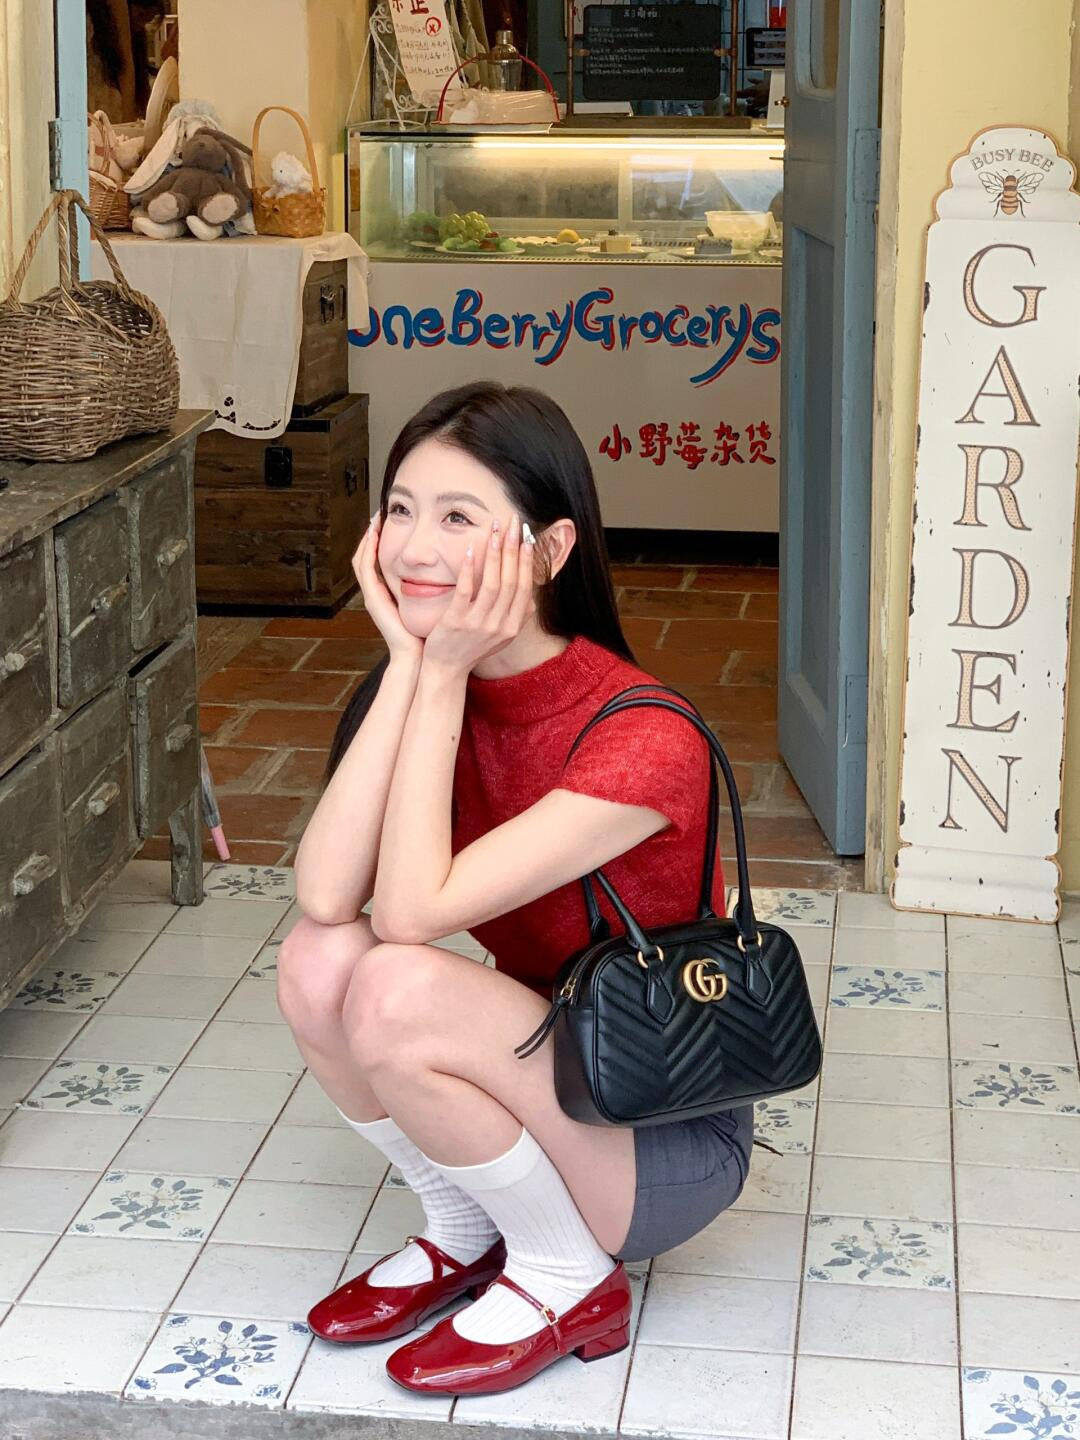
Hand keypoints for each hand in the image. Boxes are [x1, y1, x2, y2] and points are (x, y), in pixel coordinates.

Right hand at [351, 512, 423, 663]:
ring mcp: (372, 596)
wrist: (419, 656)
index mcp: (388, 593)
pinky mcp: (373, 599)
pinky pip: (365, 569)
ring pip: (361, 559)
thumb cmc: (428, 632)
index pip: (378, 560)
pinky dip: (368, 550)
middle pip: (365, 556)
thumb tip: (451, 568)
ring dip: (367, 538)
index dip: (380, 541)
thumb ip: (435, 587)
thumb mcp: (429, 604)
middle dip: (371, 534)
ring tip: (375, 519)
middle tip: (379, 513)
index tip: (390, 521)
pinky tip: (375, 535)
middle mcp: (377, 593)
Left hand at [421, 512, 536, 675]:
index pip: (525, 588)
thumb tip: (532, 600)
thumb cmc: (472, 650)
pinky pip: (466, 591)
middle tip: (512, 524)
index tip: (526, 539)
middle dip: (513, 549)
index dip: (527, 562)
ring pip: (492, 584)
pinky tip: (470, 550)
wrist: (446, 670)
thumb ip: (517, 618)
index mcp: (512, 626)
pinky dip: (470, 569)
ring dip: (495, 554)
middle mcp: (499, 626)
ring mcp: (478, 624)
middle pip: (511, 581)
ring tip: (494, 531)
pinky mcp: (456, 622)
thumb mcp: (500, 638)